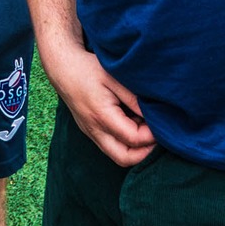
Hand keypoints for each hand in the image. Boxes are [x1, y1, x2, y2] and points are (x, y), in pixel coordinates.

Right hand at [46, 44, 155, 166]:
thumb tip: (154, 116)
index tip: (162, 124)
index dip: (152, 136)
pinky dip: (124, 142)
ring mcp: (90, 132)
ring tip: (144, 127)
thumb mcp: (114, 78)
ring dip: (135, 148)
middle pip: (124, 158)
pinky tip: (132, 122)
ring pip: (117, 155)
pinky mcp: (89, 130)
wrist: (61, 67)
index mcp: (102, 116)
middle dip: (145, 153)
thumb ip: (134, 99)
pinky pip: (110, 146)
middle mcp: (94, 129)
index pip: (133, 139)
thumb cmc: (88, 68)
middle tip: (157, 136)